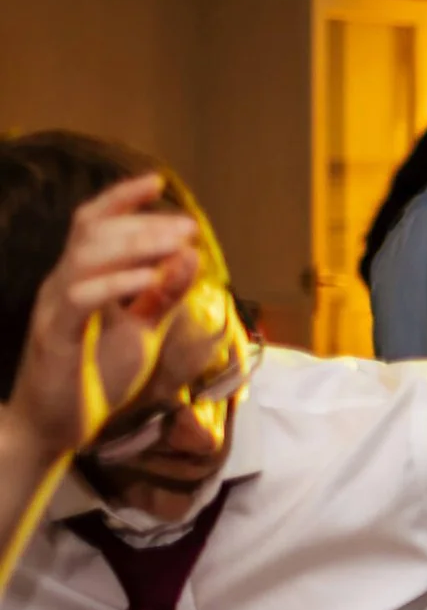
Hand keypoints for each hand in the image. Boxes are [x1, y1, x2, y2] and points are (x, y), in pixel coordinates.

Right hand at [2, 174, 202, 458]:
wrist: (53, 427)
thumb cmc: (94, 377)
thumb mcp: (142, 332)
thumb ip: (163, 297)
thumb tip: (190, 256)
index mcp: (80, 279)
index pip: (93, 225)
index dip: (120, 199)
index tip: (157, 182)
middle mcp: (62, 285)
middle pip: (95, 234)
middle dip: (144, 224)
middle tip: (188, 226)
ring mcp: (56, 308)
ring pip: (87, 258)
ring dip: (135, 245)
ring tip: (177, 243)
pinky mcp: (55, 336)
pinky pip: (81, 299)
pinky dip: (116, 284)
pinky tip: (147, 278)